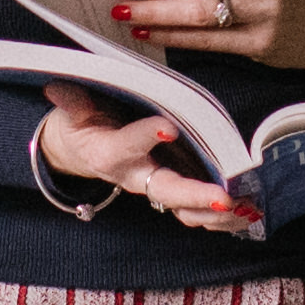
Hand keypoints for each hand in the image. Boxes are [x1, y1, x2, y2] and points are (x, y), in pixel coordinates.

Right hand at [30, 87, 254, 236]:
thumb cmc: (83, 125)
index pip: (127, 145)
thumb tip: (56, 86)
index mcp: (109, 153)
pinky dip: (222, 218)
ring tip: (248, 209)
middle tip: (225, 197)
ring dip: (217, 214)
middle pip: (166, 191)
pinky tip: (249, 214)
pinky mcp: (170, 193)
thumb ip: (72, 101)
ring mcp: (154, 188)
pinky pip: (196, 214)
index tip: (170, 127)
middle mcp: (134, 177)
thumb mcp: (72, 111)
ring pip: (185, 211)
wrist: (82, 151)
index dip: (146, 137)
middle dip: (196, 196)